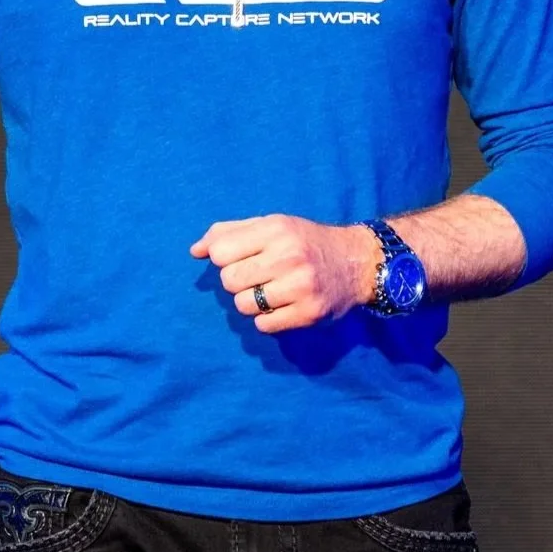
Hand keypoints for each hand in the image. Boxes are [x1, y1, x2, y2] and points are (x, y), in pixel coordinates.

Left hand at [190, 214, 381, 333]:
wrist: (357, 262)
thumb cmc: (305, 242)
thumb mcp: (271, 225)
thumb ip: (230, 232)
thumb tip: (195, 251)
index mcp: (276, 229)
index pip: (220, 252)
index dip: (224, 258)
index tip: (240, 258)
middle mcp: (289, 256)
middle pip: (229, 281)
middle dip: (237, 281)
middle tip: (258, 276)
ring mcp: (300, 286)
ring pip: (243, 306)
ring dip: (251, 302)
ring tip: (272, 291)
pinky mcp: (309, 313)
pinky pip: (263, 326)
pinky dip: (267, 319)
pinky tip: (283, 306)